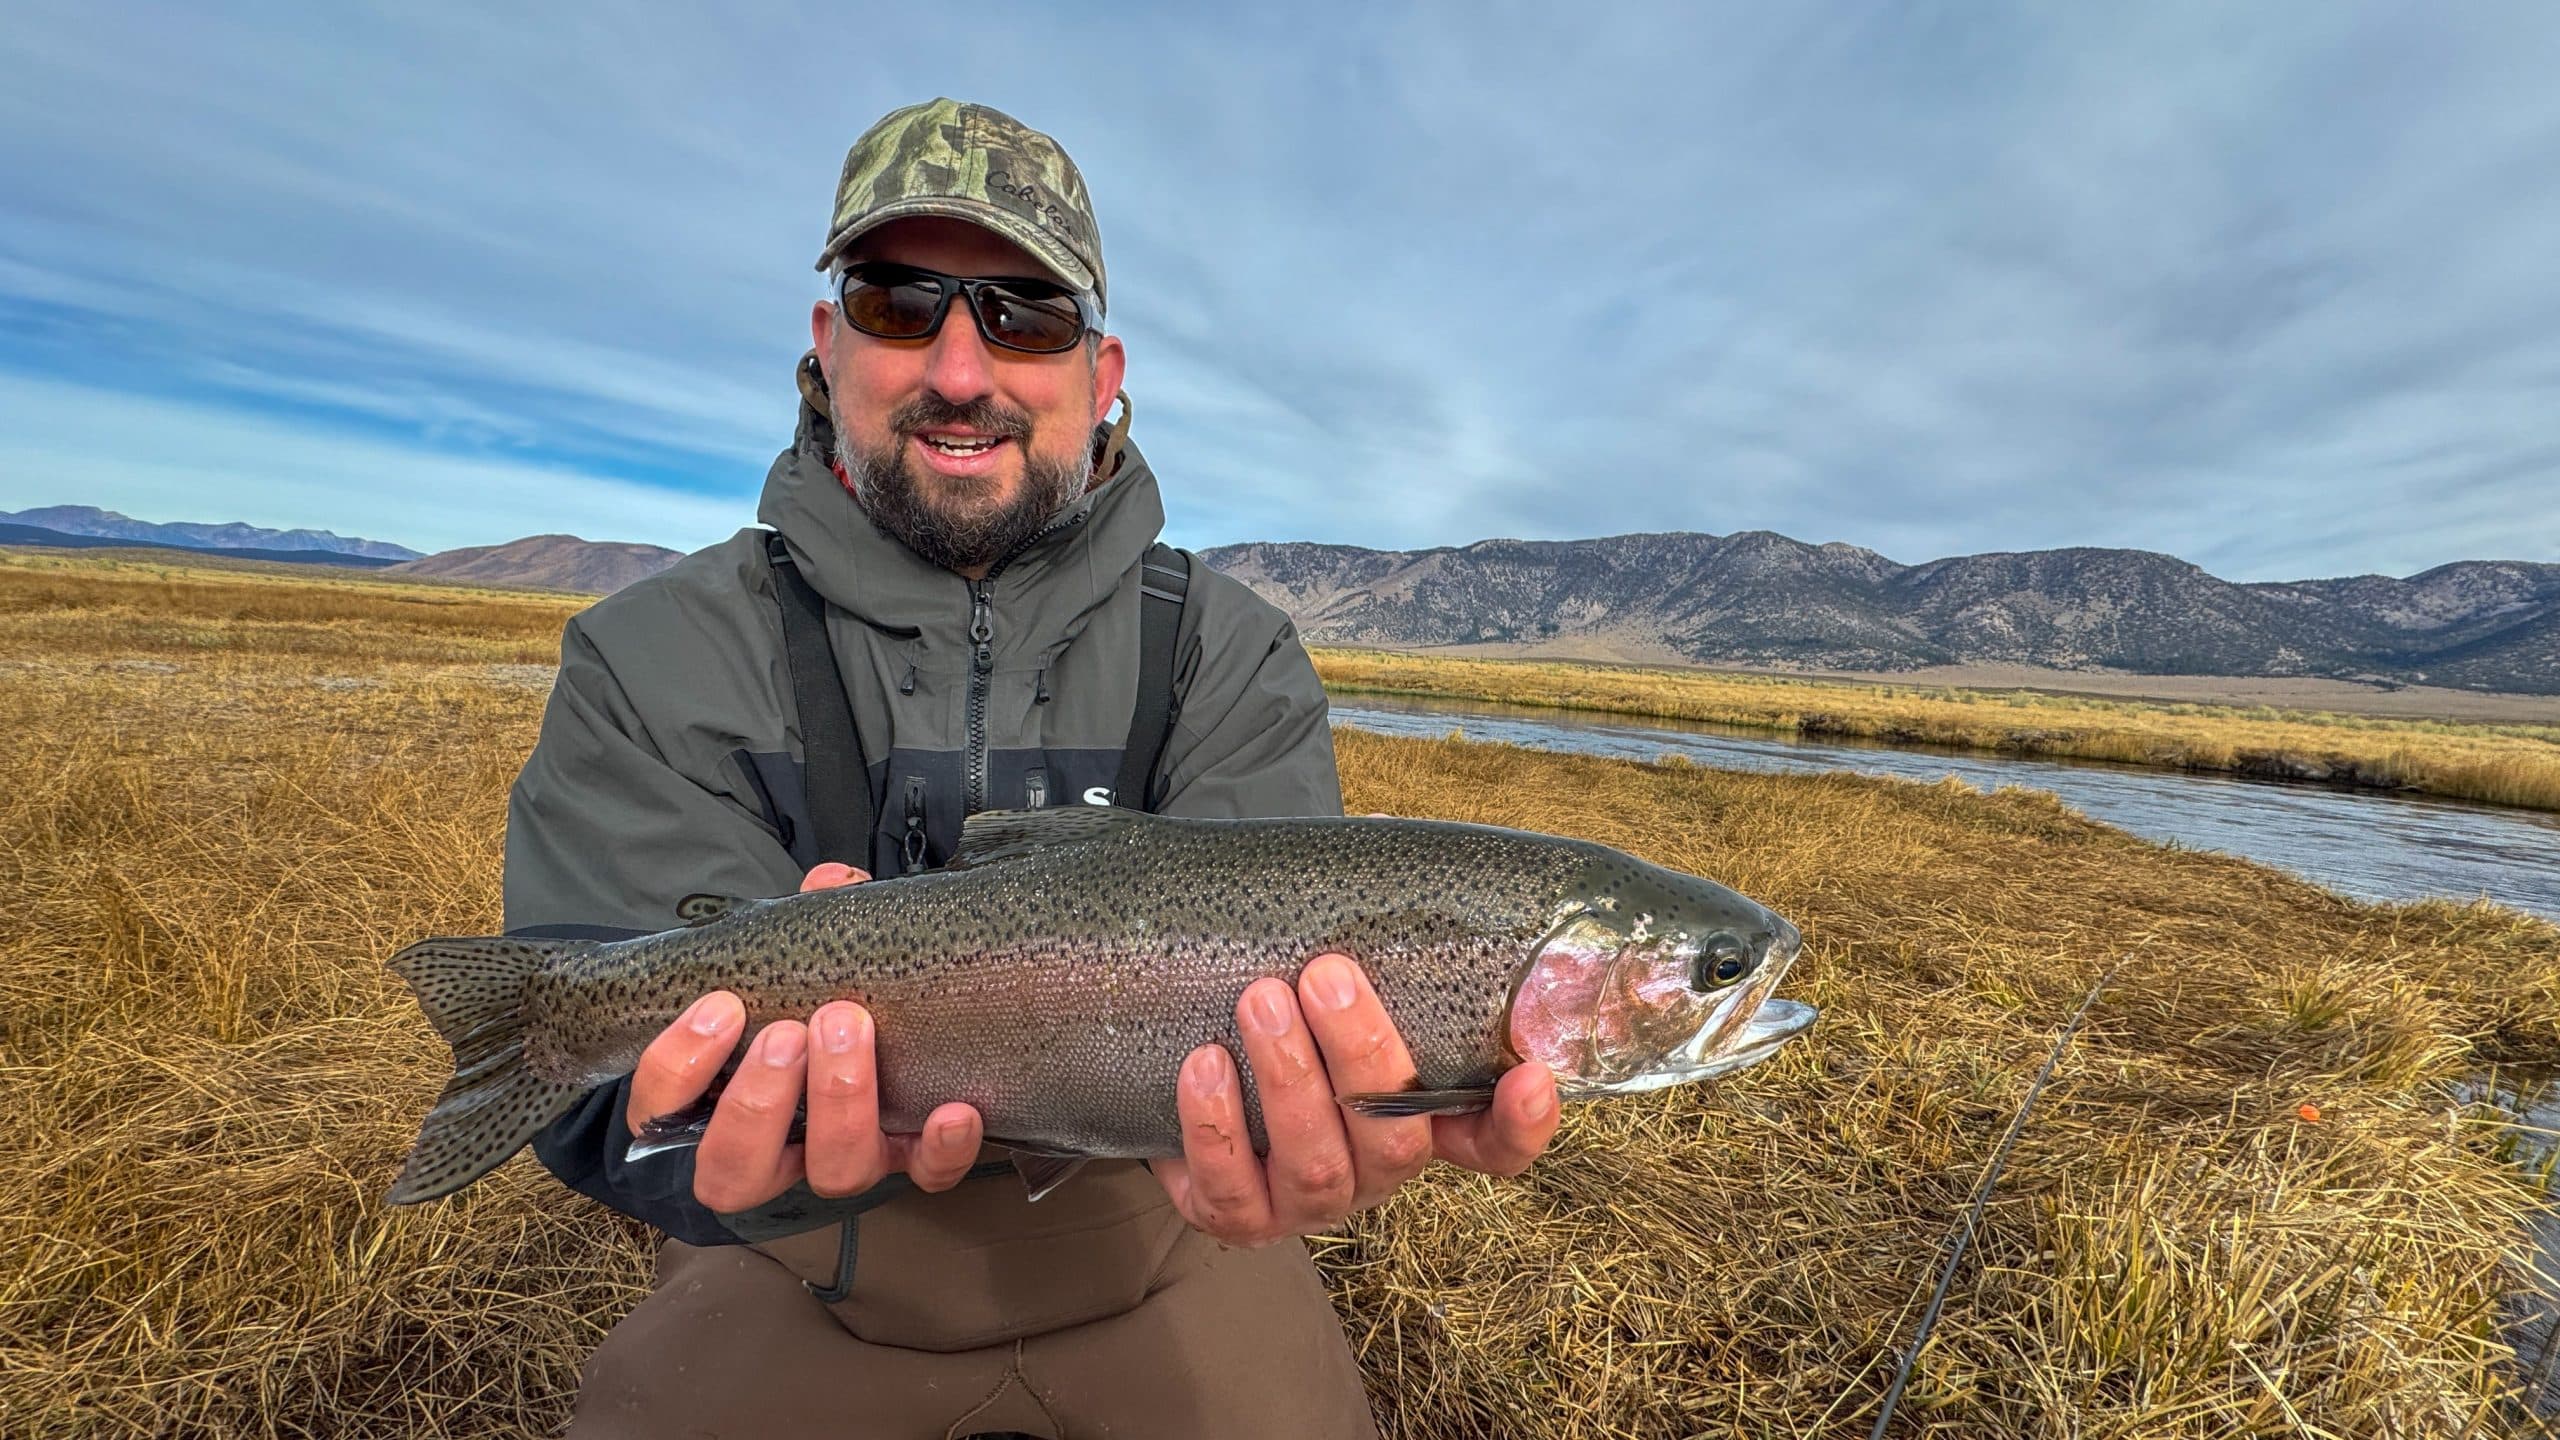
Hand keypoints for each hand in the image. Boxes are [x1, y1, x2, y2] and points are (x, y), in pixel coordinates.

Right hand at [624, 862, 986, 1212]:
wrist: (884, 1042)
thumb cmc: (809, 1001)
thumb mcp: (792, 963)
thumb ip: (802, 925)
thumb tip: (831, 884)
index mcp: (712, 1107)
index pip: (661, 1115)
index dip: (678, 1068)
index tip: (720, 1005)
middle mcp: (773, 1153)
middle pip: (739, 1169)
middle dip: (759, 1101)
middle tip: (790, 1029)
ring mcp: (841, 1160)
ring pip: (831, 1174)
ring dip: (840, 1105)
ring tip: (850, 1028)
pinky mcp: (909, 1162)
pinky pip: (927, 1177)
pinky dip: (941, 1150)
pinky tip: (955, 1109)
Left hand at [1150, 953, 1560, 1247]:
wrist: (1181, 1055)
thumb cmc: (1283, 1004)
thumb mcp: (1333, 968)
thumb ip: (1371, 922)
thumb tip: (1378, 832)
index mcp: (1420, 1117)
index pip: (1493, 1143)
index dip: (1521, 1124)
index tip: (1530, 1074)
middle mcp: (1373, 1169)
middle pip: (1398, 1141)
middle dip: (1364, 1055)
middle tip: (1327, 975)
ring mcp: (1306, 1201)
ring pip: (1316, 1163)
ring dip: (1289, 1077)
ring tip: (1259, 999)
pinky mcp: (1234, 1215)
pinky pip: (1229, 1190)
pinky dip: (1215, 1126)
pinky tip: (1203, 1063)